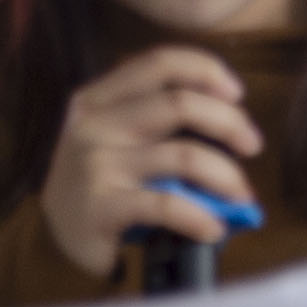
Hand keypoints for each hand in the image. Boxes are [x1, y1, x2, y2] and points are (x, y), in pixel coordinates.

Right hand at [41, 45, 266, 278]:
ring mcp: (95, 165)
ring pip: (183, 156)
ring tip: (241, 196)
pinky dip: (201, 217)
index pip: (159, 63)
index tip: (237, 93)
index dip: (206, 69)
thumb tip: (235, 131)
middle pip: (180, 103)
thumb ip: (158, 124)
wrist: (54, 243)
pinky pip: (167, 205)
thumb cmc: (101, 185)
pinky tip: (214, 229)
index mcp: (98, 98)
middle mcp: (94, 124)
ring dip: (226, 176)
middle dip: (230, 122)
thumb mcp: (115, 140)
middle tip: (252, 145)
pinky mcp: (101, 207)